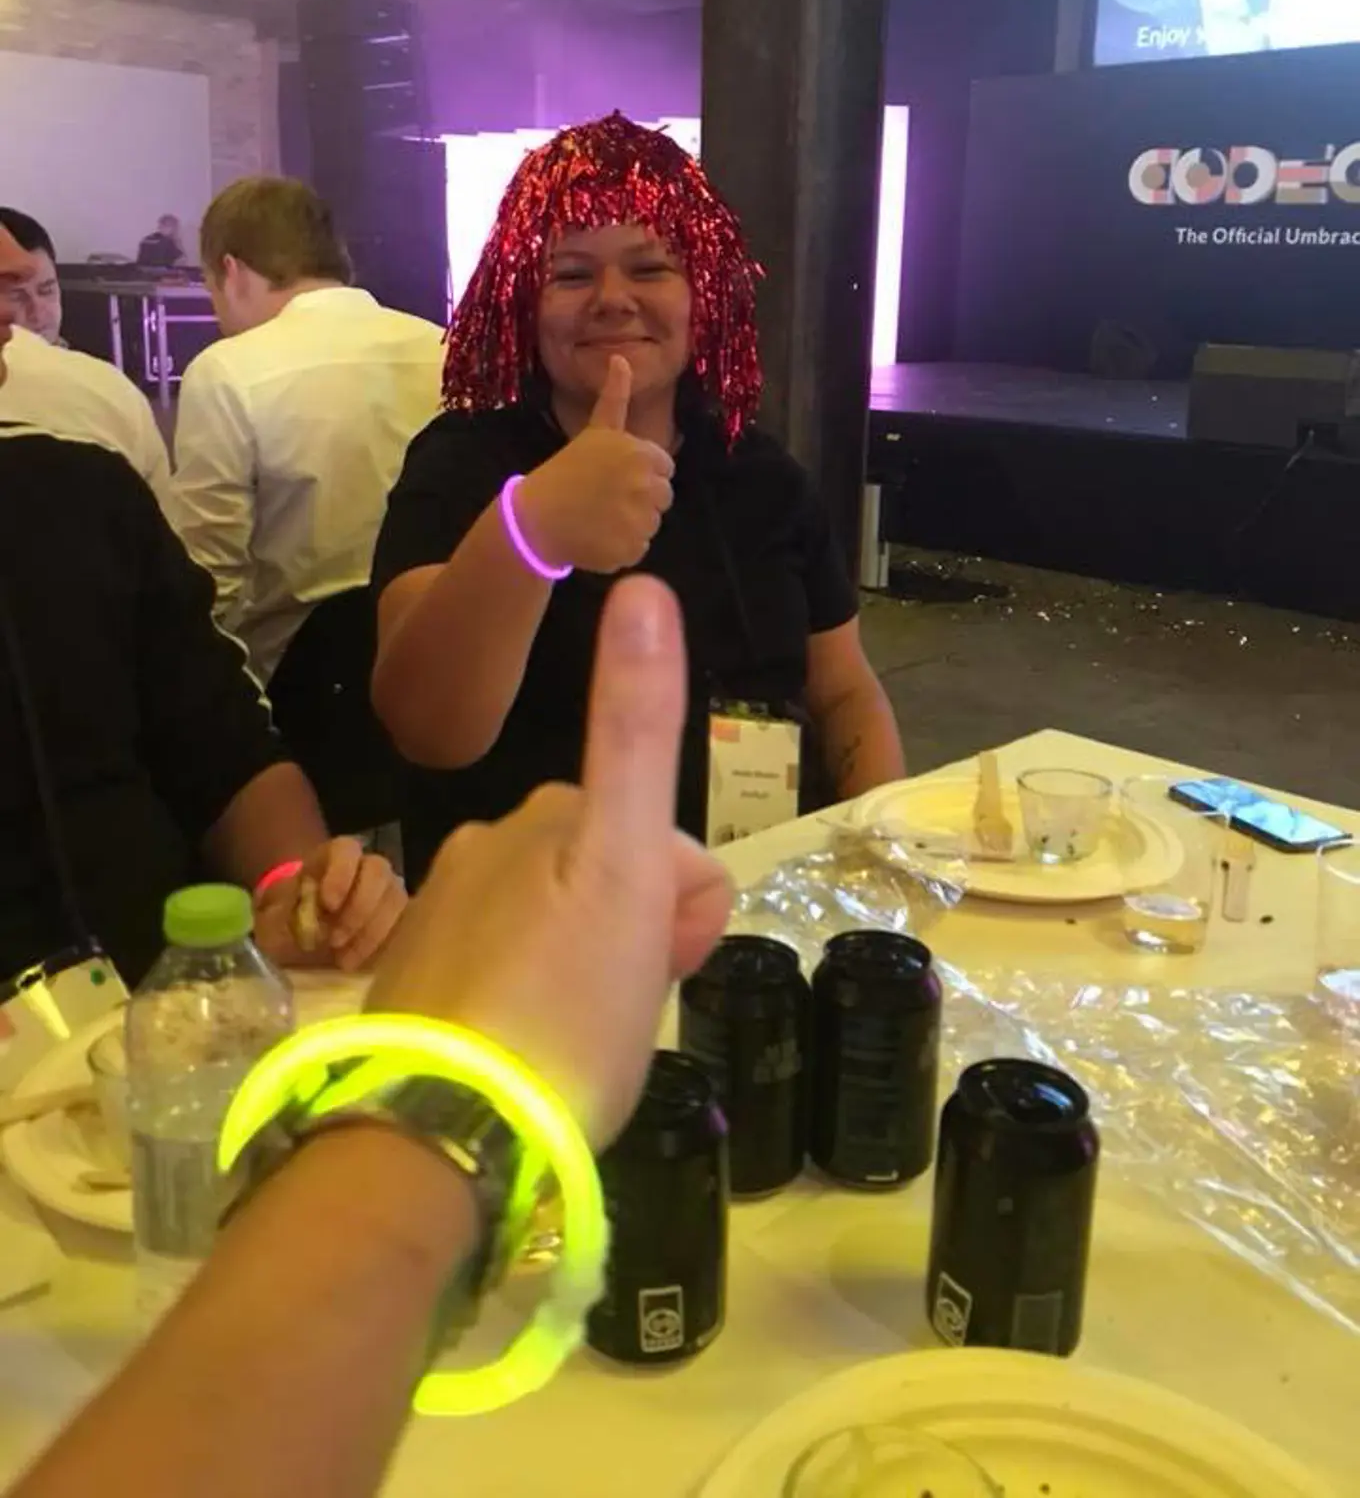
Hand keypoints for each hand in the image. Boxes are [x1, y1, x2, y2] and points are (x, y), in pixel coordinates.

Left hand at [254, 840, 407, 974]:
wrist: (301, 938)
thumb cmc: (287, 922)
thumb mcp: (273, 918)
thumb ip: (280, 918)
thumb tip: (293, 927)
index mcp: (332, 858)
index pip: (346, 850)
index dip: (341, 873)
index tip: (328, 904)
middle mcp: (364, 867)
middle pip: (379, 870)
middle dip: (360, 906)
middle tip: (336, 939)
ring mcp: (386, 891)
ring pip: (396, 897)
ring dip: (372, 930)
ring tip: (344, 959)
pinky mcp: (397, 917)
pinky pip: (404, 924)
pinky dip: (382, 944)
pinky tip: (357, 962)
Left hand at [365, 576, 732, 1147]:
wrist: (445, 1132)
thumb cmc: (565, 1003)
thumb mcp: (626, 864)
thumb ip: (635, 725)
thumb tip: (641, 583)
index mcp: (542, 817)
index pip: (659, 838)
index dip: (688, 904)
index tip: (675, 962)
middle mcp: (485, 850)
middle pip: (611, 880)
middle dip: (643, 935)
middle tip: (633, 1010)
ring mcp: (443, 917)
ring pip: (564, 927)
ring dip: (595, 972)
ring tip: (587, 1045)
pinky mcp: (418, 987)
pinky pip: (512, 976)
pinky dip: (540, 1006)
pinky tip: (539, 1058)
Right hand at [515, 355, 674, 573]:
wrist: (537, 518)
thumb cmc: (568, 470)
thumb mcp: (596, 430)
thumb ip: (615, 397)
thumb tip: (622, 357)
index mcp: (642, 454)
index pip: (664, 468)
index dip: (641, 472)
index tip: (614, 475)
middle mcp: (647, 486)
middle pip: (663, 497)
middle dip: (640, 498)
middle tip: (605, 497)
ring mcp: (640, 520)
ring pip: (652, 524)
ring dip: (630, 523)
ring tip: (599, 516)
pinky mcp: (631, 550)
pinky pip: (638, 548)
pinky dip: (620, 547)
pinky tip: (597, 537)